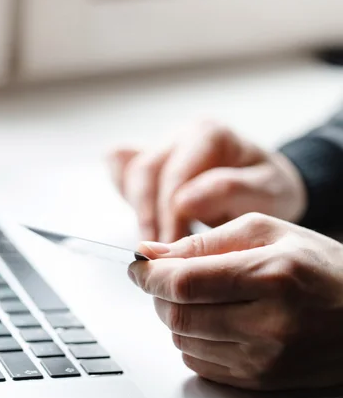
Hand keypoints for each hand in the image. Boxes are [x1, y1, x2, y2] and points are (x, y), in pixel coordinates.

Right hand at [108, 121, 307, 242]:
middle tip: (159, 261)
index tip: (174, 255)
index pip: (174, 177)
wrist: (267, 188)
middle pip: (146, 173)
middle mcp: (180, 136)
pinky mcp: (154, 166)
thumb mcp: (266, 192)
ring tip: (153, 254)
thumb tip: (183, 201)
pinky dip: (127, 200)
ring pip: (133, 177)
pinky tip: (140, 227)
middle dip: (150, 219)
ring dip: (140, 216)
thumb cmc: (269, 191)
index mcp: (208, 135)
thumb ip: (230, 192)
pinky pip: (127, 177)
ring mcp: (164, 147)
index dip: (170, 218)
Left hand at [128, 213, 342, 390]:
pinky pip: (200, 364)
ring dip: (176, 318)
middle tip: (166, 280)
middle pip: (177, 317)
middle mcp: (269, 324)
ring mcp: (265, 360)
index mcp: (272, 277)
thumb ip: (204, 242)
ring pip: (183, 342)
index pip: (184, 283)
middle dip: (159, 296)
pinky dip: (194, 341)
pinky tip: (217, 323)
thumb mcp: (268, 232)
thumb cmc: (322, 268)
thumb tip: (150, 254)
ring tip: (202, 299)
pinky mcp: (261, 382)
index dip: (150, 275)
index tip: (139, 267)